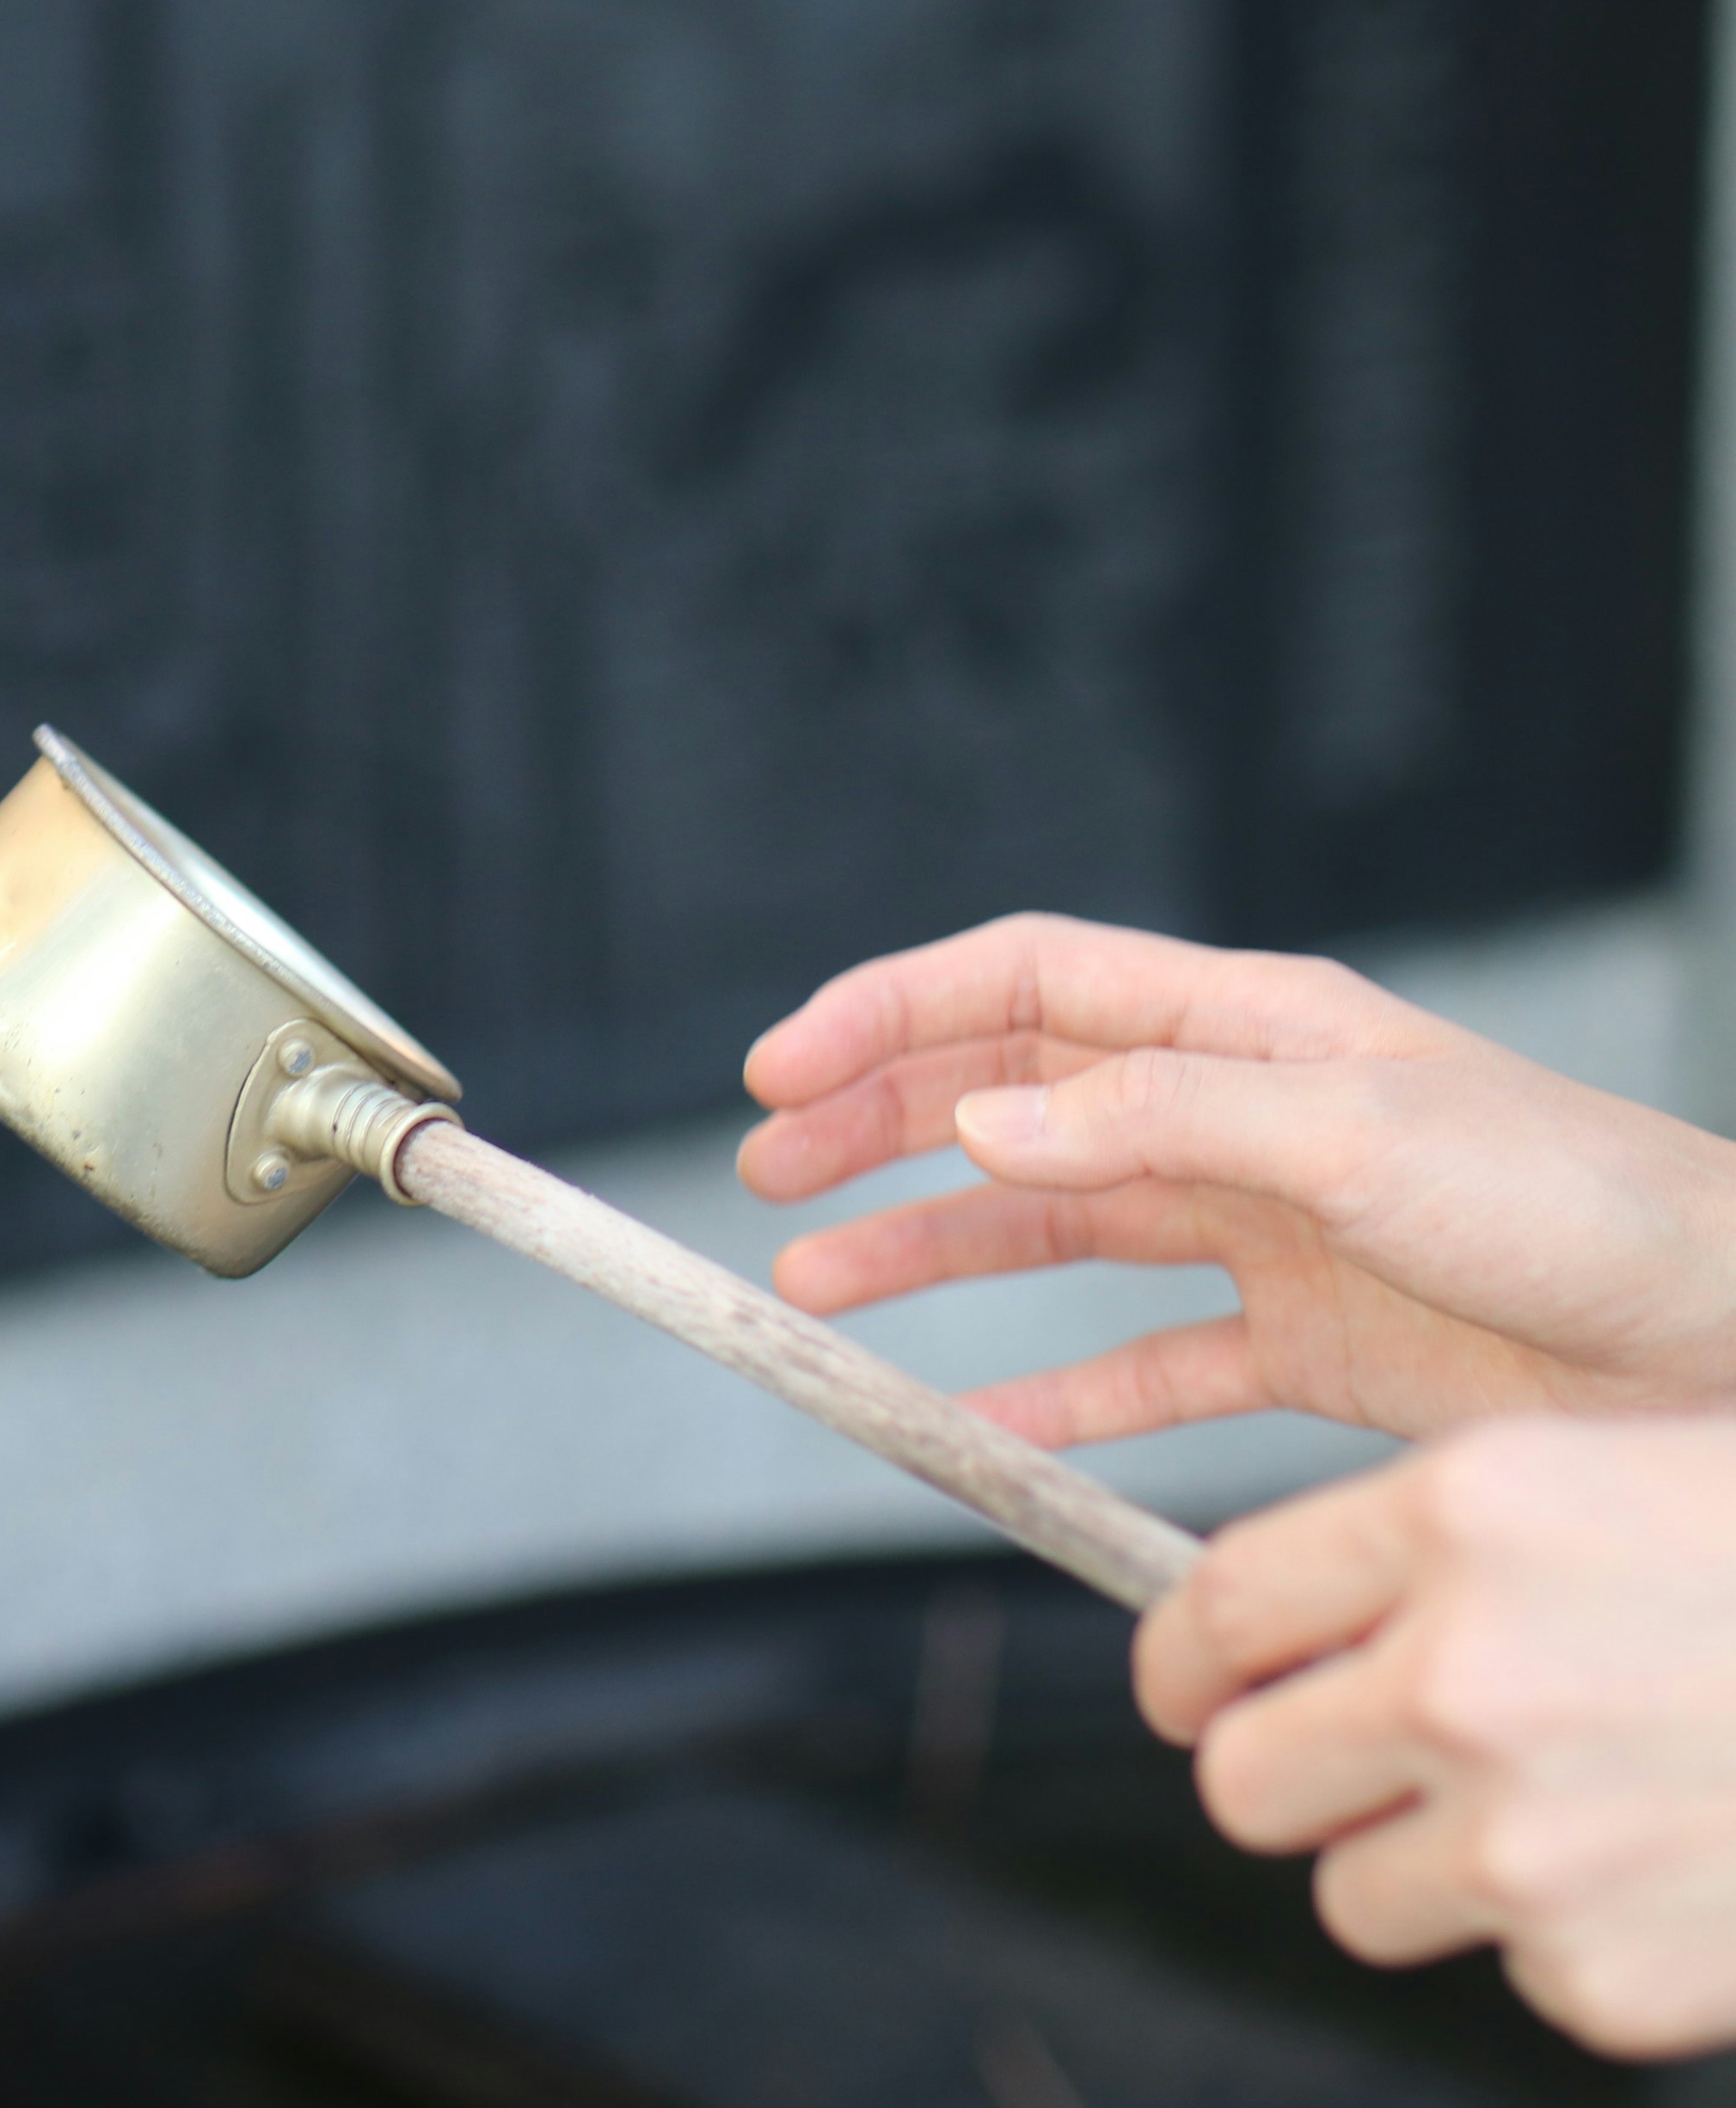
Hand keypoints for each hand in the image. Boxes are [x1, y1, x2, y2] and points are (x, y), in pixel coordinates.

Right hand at [738, 913, 1735, 1445]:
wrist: (1727, 1347)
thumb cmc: (1579, 1207)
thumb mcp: (1359, 1135)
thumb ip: (1161, 1122)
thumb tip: (982, 1127)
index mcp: (1247, 1024)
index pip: (1024, 987)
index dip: (891, 1015)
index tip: (783, 1074)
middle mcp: (1239, 1113)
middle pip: (1011, 1102)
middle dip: (878, 1129)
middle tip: (770, 1179)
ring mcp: (1265, 1228)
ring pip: (1053, 1232)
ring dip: (931, 1253)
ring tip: (818, 1295)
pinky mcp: (1304, 1342)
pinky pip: (1141, 1367)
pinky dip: (1051, 1395)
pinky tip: (975, 1423)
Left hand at [1143, 1418, 1735, 2057]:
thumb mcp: (1598, 1483)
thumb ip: (1424, 1555)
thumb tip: (1269, 1635)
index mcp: (1460, 1516)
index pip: (1211, 1612)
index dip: (1183, 1666)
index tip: (1195, 1688)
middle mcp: (1466, 1672)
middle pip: (1241, 1776)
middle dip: (1286, 1776)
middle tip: (1358, 1766)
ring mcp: (1526, 1833)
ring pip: (1355, 1893)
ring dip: (1425, 1865)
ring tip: (1559, 1808)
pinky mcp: (1596, 1968)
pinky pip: (1510, 1968)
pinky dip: (1573, 1939)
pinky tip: (1671, 1865)